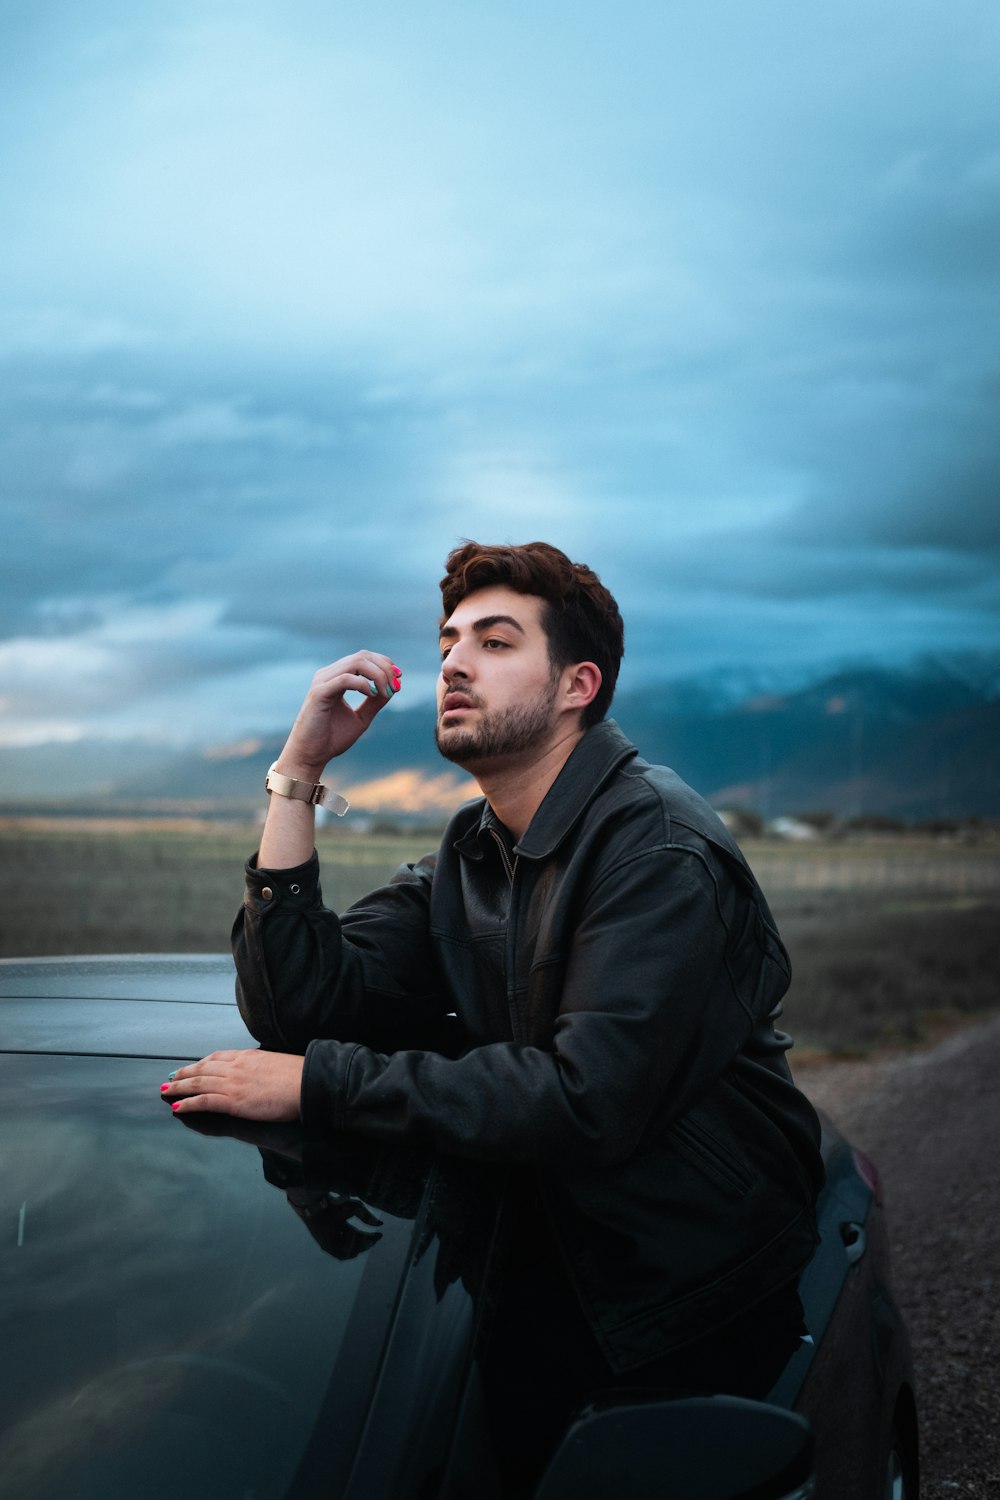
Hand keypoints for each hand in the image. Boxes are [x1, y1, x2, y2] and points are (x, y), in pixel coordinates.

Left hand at [161, 1049, 304, 1119]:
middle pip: (202, 1068)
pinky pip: (204, 1101)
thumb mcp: (275, 1063)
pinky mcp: (233, 1101)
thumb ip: (260, 1066)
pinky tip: (178, 1106)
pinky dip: (188, 1103)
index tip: (190, 1066)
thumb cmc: (298, 1076)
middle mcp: (235, 1067)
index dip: (200, 1062)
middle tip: (170, 1078)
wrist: (306, 1083)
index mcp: (247, 1056)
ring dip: (179, 1087)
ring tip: (167, 1090)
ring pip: (198, 1083)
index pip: (216, 1057)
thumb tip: (257, 1072)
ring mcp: (233, 1084)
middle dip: (183, 1073)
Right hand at [277, 651, 401, 777]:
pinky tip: (371, 695)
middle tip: (396, 686)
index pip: (364, 658)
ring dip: (378, 675)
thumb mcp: (361, 718)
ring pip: (356, 663)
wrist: (311, 755)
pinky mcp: (319, 693)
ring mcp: (322, 682)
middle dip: (385, 668)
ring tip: (386, 693)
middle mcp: (328, 675)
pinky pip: (345, 679)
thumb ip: (375, 702)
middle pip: (362, 656)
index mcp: (336, 677)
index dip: (384, 664)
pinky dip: (363, 684)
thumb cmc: (332, 738)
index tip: (399, 678)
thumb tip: (393, 687)